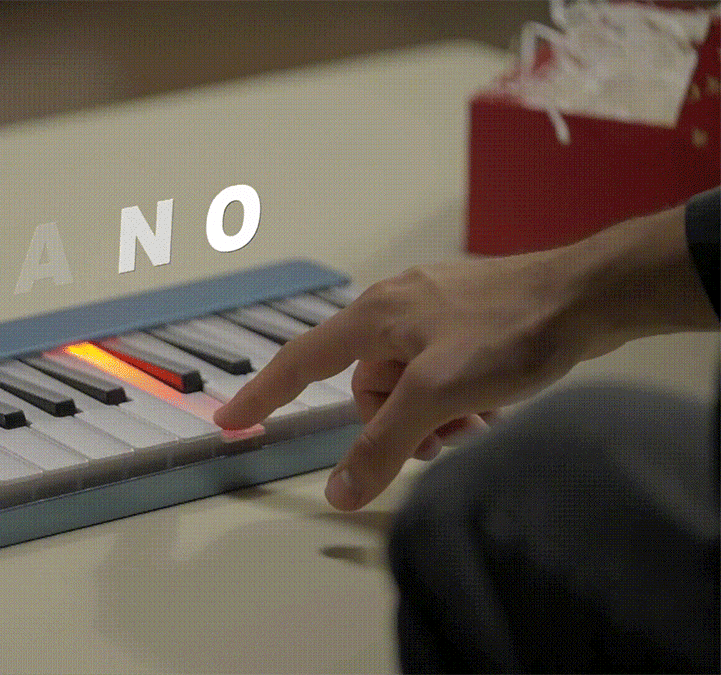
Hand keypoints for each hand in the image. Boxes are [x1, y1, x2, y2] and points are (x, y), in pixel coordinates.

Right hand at [214, 204, 716, 510]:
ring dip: (433, 416)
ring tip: (475, 423)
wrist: (588, 295)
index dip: (262, 394)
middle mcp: (395, 307)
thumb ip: (383, 445)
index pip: (300, 362)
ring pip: (407, 384)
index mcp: (374, 316)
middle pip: (367, 388)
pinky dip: (453, 398)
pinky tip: (489, 407)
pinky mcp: (467, 319)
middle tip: (441, 438)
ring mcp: (433, 310)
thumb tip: (338, 493)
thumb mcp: (437, 395)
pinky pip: (437, 371)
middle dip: (397, 423)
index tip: (230, 420)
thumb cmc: (509, 332)